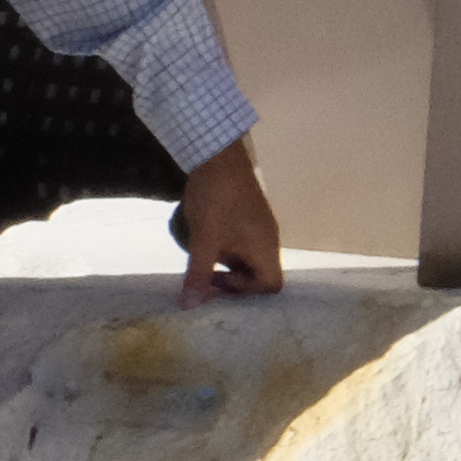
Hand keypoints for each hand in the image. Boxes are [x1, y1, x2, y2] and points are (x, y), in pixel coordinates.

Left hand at [174, 139, 283, 303]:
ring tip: (202, 258)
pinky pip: (244, 242)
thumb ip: (198, 275)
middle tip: (205, 276)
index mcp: (265, 247)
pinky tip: (206, 240)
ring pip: (250, 257)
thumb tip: (189, 306)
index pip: (272, 285)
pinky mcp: (249, 214)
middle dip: (233, 280)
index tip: (220, 280)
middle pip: (260, 273)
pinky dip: (227, 249)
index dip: (247, 291)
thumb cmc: (216, 200)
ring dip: (228, 264)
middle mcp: (269, 238)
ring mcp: (260, 225)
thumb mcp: (204, 240)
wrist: (218, 154)